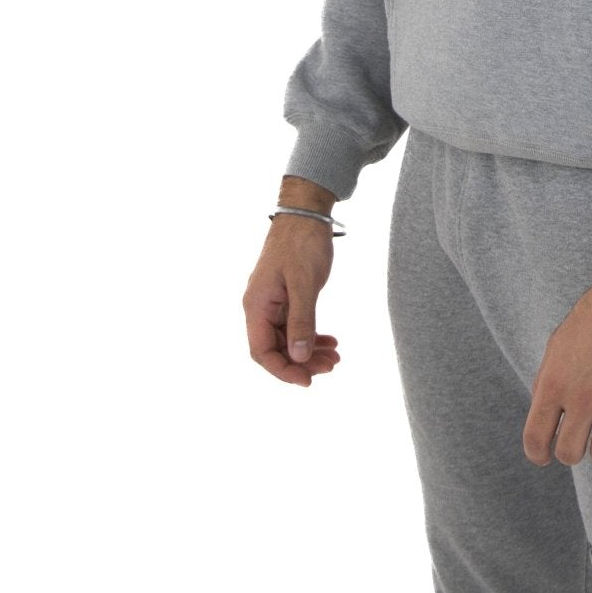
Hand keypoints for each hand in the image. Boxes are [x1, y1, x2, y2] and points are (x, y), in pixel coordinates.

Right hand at [243, 216, 342, 387]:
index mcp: (256, 305)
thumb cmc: (303, 242)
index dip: (283, 370)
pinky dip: (311, 334)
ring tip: (335, 357)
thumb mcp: (304, 282)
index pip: (261, 351)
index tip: (307, 380)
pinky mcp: (286, 295)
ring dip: (308, 350)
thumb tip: (299, 357)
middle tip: (331, 367)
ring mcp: (273, 301)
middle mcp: (260, 306)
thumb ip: (301, 320)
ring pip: (286, 338)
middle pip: (275, 348)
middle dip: (301, 362)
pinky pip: (294, 324)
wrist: (306, 212)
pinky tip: (330, 340)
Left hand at [523, 253, 591, 466]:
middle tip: (583, 434)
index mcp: (555, 383)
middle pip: (569, 454)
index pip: (535, 439)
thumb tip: (542, 413)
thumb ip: (547, 380)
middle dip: (573, 449)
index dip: (538, 454)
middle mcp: (583, 398)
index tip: (544, 455)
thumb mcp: (559, 343)